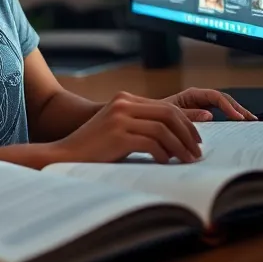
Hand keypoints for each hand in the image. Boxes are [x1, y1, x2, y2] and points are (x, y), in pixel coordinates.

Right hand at [53, 92, 202, 163]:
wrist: (66, 155)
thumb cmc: (94, 148)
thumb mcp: (118, 128)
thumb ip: (141, 125)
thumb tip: (174, 139)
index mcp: (124, 99)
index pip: (165, 107)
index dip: (185, 124)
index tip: (195, 140)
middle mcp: (123, 104)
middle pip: (168, 114)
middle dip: (187, 134)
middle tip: (196, 151)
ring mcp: (120, 118)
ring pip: (163, 129)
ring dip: (179, 146)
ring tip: (187, 160)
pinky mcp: (118, 135)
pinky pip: (151, 143)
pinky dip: (163, 154)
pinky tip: (165, 162)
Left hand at [162, 88, 255, 121]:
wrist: (150, 121)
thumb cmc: (157, 115)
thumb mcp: (171, 114)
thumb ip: (189, 115)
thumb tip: (209, 115)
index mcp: (192, 94)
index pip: (215, 96)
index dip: (228, 106)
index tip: (237, 117)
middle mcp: (199, 98)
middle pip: (224, 99)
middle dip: (238, 108)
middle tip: (250, 119)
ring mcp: (202, 105)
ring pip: (224, 105)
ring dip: (237, 112)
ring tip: (250, 121)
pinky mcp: (202, 113)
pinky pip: (219, 113)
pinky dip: (230, 117)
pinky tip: (239, 124)